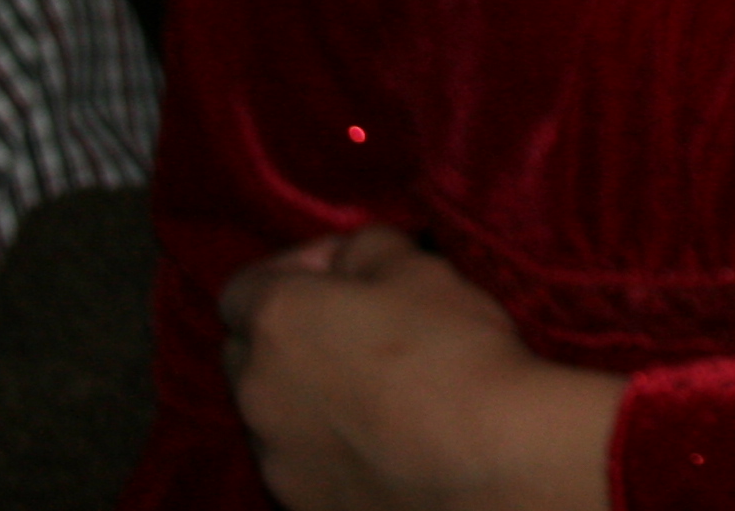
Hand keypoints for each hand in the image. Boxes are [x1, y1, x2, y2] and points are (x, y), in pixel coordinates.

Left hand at [220, 228, 621, 510]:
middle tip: (354, 328)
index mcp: (276, 321)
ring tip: (375, 390)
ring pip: (272, 414)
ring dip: (306, 394)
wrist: (491, 466)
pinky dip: (328, 446)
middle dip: (289, 334)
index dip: (294, 270)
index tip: (344, 272)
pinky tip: (382, 438)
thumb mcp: (416, 265)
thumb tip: (349, 261)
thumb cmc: (454, 353)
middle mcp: (259, 393)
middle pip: (247, 353)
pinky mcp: (304, 505)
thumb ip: (363, 249)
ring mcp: (278, 459)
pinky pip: (301, 463)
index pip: (243, 288)